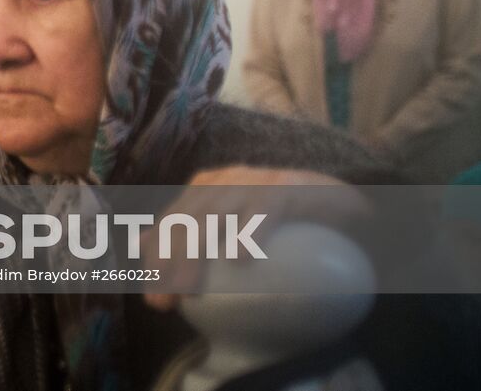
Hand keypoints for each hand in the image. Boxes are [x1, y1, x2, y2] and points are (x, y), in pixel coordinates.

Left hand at [141, 166, 367, 310]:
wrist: (338, 199)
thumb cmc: (283, 219)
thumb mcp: (233, 223)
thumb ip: (193, 232)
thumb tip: (142, 245)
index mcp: (207, 187)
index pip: (171, 221)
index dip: (157, 258)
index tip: (153, 298)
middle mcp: (225, 179)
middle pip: (186, 220)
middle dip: (168, 261)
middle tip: (165, 302)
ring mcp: (254, 179)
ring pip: (214, 214)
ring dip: (196, 252)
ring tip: (188, 289)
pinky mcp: (288, 186)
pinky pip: (264, 208)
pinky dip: (249, 231)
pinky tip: (239, 259)